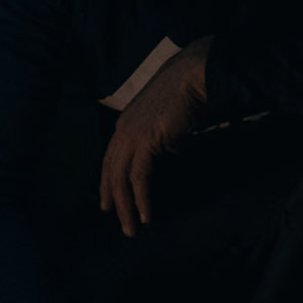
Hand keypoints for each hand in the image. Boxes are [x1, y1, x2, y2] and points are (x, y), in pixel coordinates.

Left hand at [99, 37, 208, 236]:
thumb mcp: (172, 119)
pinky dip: (141, 198)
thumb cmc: (189, 93)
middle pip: (112, 173)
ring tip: (132, 228)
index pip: (111, 160)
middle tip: (120, 223)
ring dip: (127, 207)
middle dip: (114, 200)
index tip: (108, 203)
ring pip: (122, 179)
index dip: (108, 182)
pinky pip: (139, 177)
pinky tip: (145, 214)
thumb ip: (169, 136)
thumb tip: (176, 147)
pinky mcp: (145, 141)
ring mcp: (132, 136)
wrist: (194, 74)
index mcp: (126, 125)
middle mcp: (123, 131)